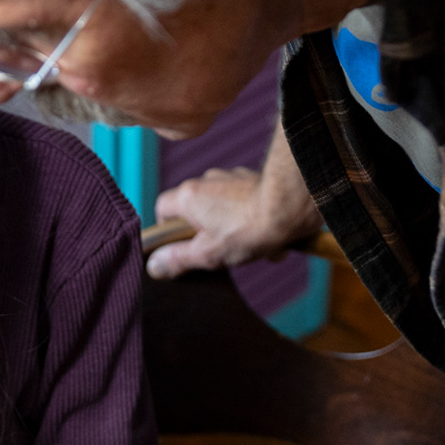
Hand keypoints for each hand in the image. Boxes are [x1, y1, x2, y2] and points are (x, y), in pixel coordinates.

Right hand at [147, 128, 319, 278]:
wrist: (290, 205)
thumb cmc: (248, 229)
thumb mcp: (208, 253)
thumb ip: (178, 259)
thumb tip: (154, 266)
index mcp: (189, 196)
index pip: (163, 208)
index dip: (168, 230)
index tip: (183, 246)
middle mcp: (206, 181)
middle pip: (194, 210)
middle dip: (206, 234)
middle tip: (219, 252)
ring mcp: (231, 178)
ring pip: (221, 209)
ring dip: (231, 229)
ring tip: (250, 249)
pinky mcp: (253, 180)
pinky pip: (243, 203)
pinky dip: (250, 220)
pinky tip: (267, 239)